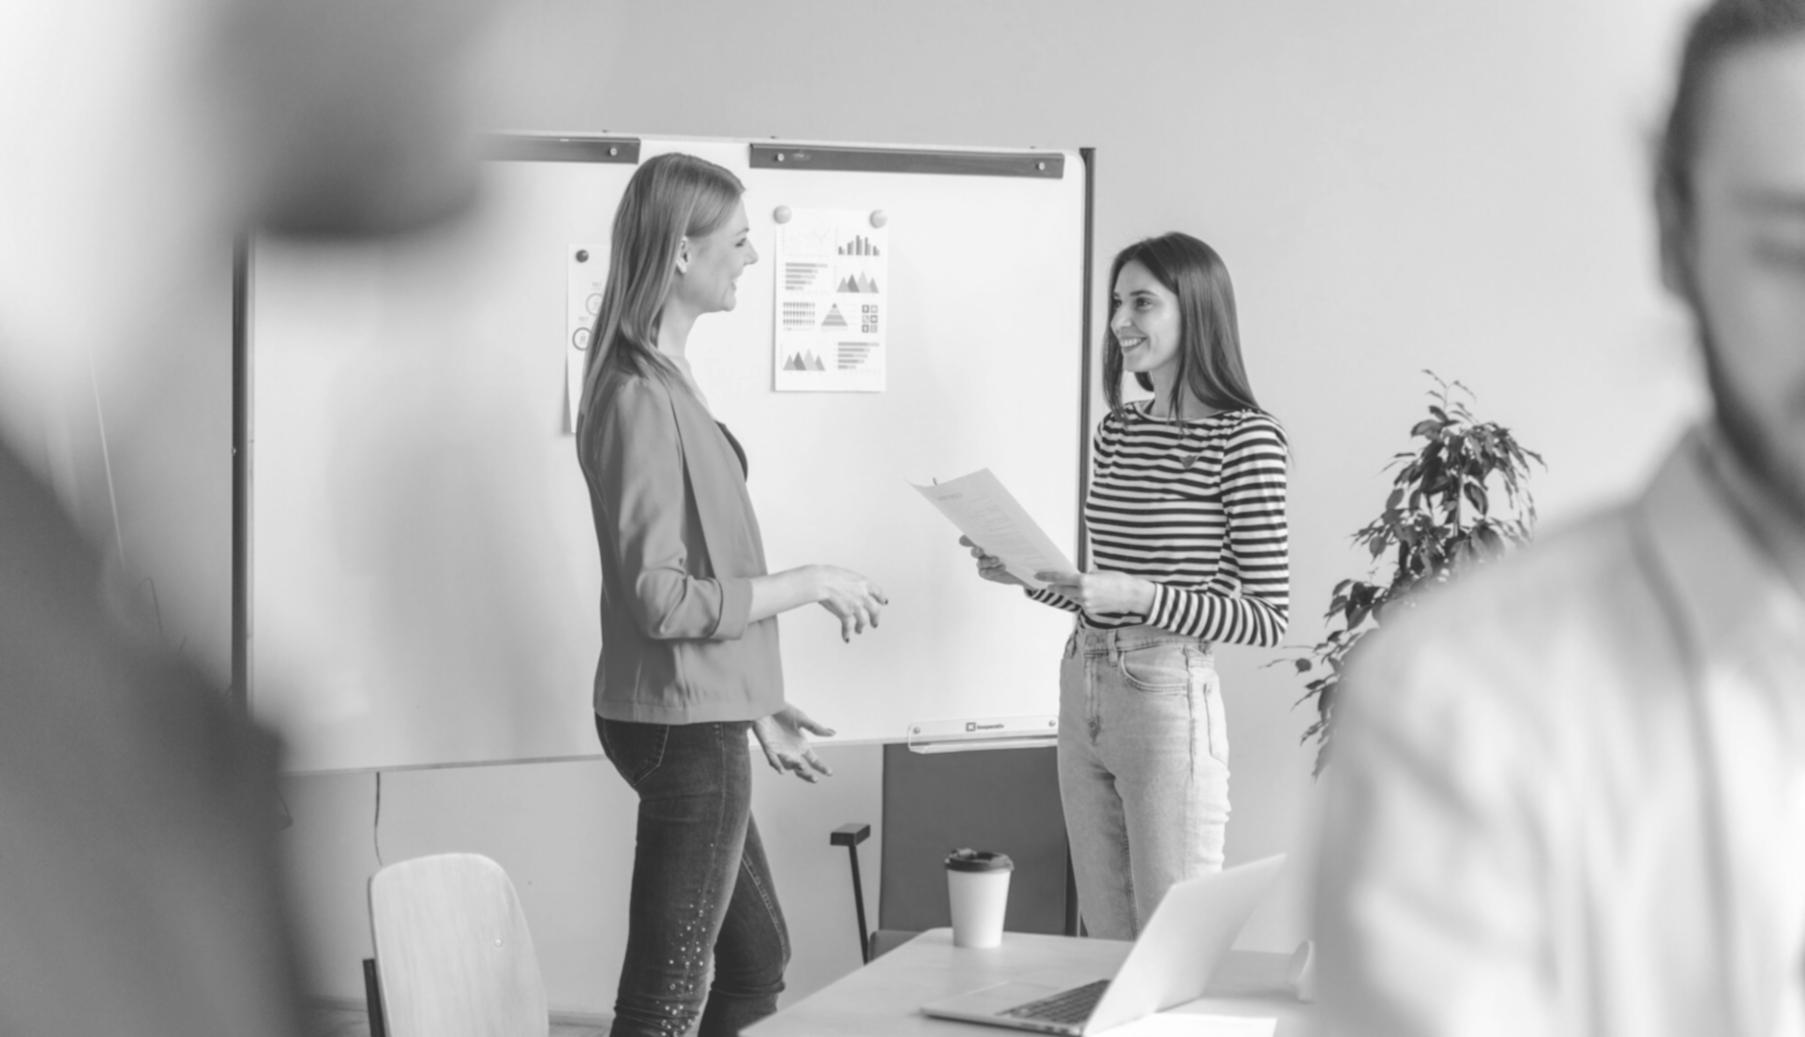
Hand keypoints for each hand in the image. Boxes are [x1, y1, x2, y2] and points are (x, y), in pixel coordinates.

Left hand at [752, 705, 834, 782]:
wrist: (767, 706)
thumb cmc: (785, 711)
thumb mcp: (802, 719)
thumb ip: (816, 728)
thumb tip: (833, 733)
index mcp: (801, 745)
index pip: (814, 760)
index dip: (821, 767)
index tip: (830, 773)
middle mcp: (792, 751)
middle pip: (802, 769)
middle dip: (808, 775)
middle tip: (814, 779)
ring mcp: (780, 751)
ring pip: (788, 766)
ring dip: (795, 768)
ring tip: (801, 767)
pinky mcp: (769, 748)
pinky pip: (773, 760)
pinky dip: (777, 765)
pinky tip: (782, 771)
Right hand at [810, 565, 886, 641]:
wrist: (820, 581)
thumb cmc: (827, 575)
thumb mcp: (845, 574)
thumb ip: (851, 583)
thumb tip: (849, 589)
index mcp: (864, 582)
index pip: (878, 591)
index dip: (881, 598)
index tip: (884, 602)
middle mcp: (863, 595)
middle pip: (875, 610)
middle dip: (875, 618)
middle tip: (875, 624)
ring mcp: (856, 605)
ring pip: (863, 621)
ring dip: (860, 627)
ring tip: (859, 631)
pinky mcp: (846, 614)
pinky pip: (848, 627)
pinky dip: (846, 633)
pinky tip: (846, 638)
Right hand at [960, 535, 1023, 586]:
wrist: (1023, 564)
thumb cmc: (1019, 547)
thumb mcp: (1016, 538)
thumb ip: (1010, 534)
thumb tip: (1005, 527)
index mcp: (986, 540)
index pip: (972, 539)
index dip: (967, 539)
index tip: (964, 539)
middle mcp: (982, 552)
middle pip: (974, 551)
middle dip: (976, 550)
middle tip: (981, 550)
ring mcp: (984, 563)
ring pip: (980, 563)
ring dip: (987, 561)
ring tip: (997, 559)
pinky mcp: (987, 573)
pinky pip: (984, 573)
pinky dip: (992, 571)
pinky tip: (1003, 567)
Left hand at [1034, 570, 1155, 615]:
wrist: (1132, 596)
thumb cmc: (1119, 580)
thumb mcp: (1100, 573)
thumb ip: (1086, 576)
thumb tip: (1077, 579)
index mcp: (1084, 581)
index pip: (1060, 578)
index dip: (1047, 576)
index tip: (1038, 575)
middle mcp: (1083, 594)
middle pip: (1062, 590)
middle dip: (1055, 586)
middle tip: (1048, 583)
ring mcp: (1086, 604)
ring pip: (1072, 597)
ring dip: (1070, 592)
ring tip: (1077, 587)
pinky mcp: (1091, 611)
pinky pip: (1081, 603)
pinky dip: (1081, 598)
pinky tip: (1089, 594)